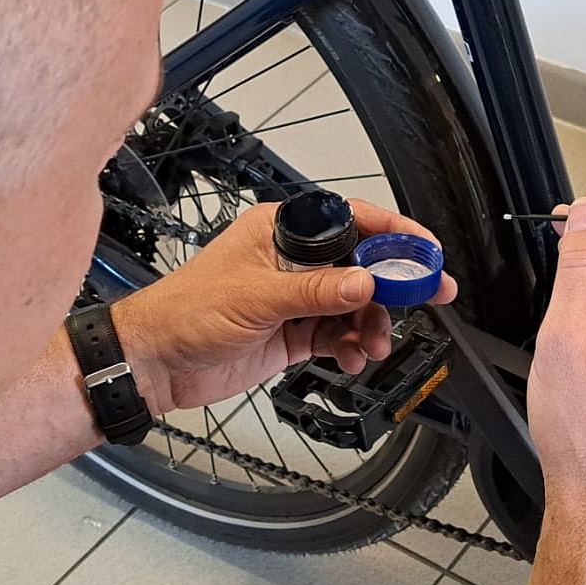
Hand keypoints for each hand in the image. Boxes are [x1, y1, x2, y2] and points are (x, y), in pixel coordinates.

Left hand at [108, 200, 456, 415]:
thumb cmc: (183, 313)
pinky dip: (351, 346)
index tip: (424, 250)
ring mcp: (295, 298)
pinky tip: (352, 358)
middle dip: (395, 284)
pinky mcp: (293, 332)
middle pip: (361, 264)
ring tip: (372, 344)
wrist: (154, 364)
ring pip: (355, 305)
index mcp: (279, 232)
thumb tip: (365, 282)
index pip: (350, 220)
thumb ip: (316, 291)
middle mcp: (292, 261)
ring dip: (371, 324)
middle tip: (431, 295)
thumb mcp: (256, 297)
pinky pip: (339, 334)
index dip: (393, 233)